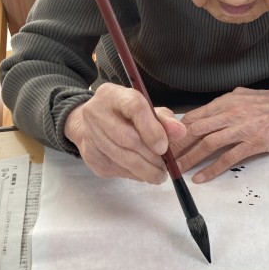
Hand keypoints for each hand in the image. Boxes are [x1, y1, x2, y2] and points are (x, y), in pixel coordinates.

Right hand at [64, 82, 185, 182]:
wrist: (88, 125)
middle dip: (151, 157)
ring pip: (123, 158)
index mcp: (112, 94)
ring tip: (158, 174)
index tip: (164, 148)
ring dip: (146, 170)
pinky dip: (135, 175)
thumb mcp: (145, 110)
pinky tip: (142, 172)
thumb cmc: (123, 115)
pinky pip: (118, 170)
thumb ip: (164, 120)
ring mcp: (90, 136)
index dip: (152, 129)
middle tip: (165, 167)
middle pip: (128, 138)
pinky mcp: (90, 157)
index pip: (134, 107)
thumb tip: (180, 132)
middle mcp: (96, 112)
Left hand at [173, 74, 268, 181]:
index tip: (163, 143)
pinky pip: (228, 158)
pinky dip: (212, 169)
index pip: (193, 117)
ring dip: (188, 159)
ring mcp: (242, 128)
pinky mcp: (254, 142)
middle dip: (175, 147)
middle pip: (194, 131)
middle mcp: (230, 113)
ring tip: (175, 172)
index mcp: (226, 102)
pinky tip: (201, 178)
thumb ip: (228, 104)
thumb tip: (212, 111)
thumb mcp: (247, 96)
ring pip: (206, 144)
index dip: (176, 132)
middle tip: (162, 160)